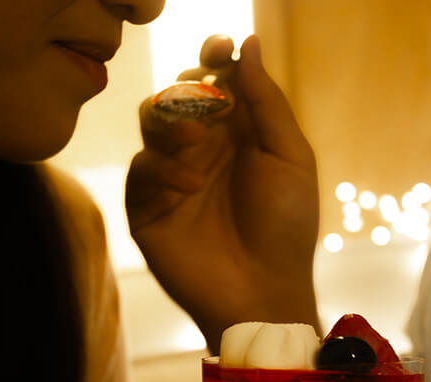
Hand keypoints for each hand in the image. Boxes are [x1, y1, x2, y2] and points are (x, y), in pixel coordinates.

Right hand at [126, 35, 319, 351]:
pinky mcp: (147, 206)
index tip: (220, 47)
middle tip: (209, 105)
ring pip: (151, 120)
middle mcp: (202, 148)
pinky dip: (162, 169)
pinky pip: (141, 168)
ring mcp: (173, 176)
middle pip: (178, 93)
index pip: (216, 80)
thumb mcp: (289, 157)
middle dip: (190, 88)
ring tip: (197, 141)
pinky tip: (191, 187)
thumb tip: (248, 43)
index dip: (214, 57)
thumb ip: (266, 101)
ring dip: (172, 119)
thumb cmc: (285, 226)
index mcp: (239, 133)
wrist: (261, 290)